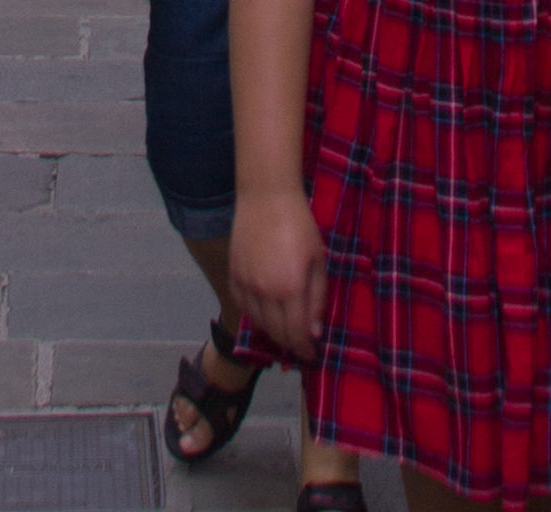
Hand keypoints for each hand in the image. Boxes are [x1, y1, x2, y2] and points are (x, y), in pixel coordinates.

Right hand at [228, 186, 327, 362]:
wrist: (266, 196)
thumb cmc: (300, 225)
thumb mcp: (317, 260)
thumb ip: (317, 299)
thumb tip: (314, 332)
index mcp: (291, 289)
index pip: (296, 335)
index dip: (305, 350)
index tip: (312, 355)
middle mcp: (265, 292)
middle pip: (276, 333)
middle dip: (290, 343)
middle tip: (299, 343)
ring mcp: (246, 284)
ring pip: (257, 323)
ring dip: (272, 331)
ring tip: (283, 327)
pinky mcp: (233, 274)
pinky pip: (242, 306)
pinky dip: (253, 315)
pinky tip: (263, 311)